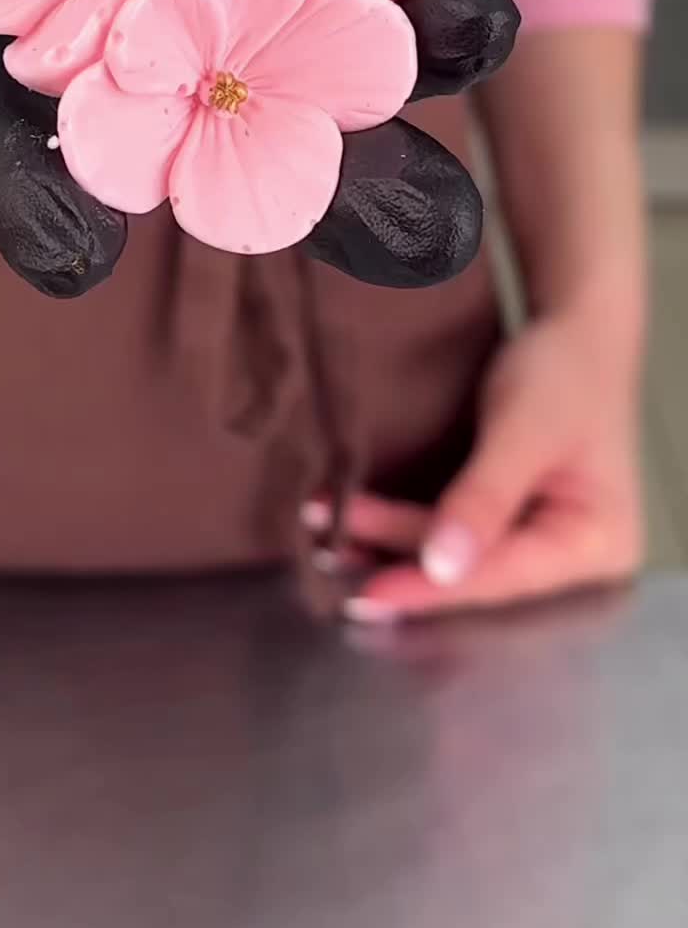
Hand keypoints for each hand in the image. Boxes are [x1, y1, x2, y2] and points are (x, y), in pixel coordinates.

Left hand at [335, 312, 643, 621]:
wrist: (576, 332)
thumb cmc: (563, 373)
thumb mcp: (524, 431)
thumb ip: (484, 499)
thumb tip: (441, 567)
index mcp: (597, 546)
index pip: (503, 579)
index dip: (433, 589)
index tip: (372, 595)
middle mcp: (573, 559)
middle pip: (478, 577)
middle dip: (404, 568)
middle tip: (332, 558)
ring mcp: (542, 543)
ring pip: (458, 559)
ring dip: (392, 547)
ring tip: (329, 533)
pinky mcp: (512, 524)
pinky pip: (456, 537)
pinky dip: (407, 528)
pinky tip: (358, 525)